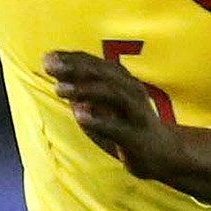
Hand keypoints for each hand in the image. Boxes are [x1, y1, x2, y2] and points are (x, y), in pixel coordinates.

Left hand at [44, 51, 210, 201]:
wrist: (162, 153)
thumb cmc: (126, 125)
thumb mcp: (102, 104)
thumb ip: (81, 89)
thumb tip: (54, 71)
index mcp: (123, 82)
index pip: (96, 64)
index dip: (72, 58)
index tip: (48, 57)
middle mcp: (132, 91)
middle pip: (104, 74)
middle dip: (76, 68)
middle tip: (49, 66)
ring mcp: (136, 113)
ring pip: (113, 94)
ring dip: (85, 89)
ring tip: (59, 89)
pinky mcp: (137, 137)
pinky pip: (117, 127)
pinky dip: (98, 120)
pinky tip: (78, 115)